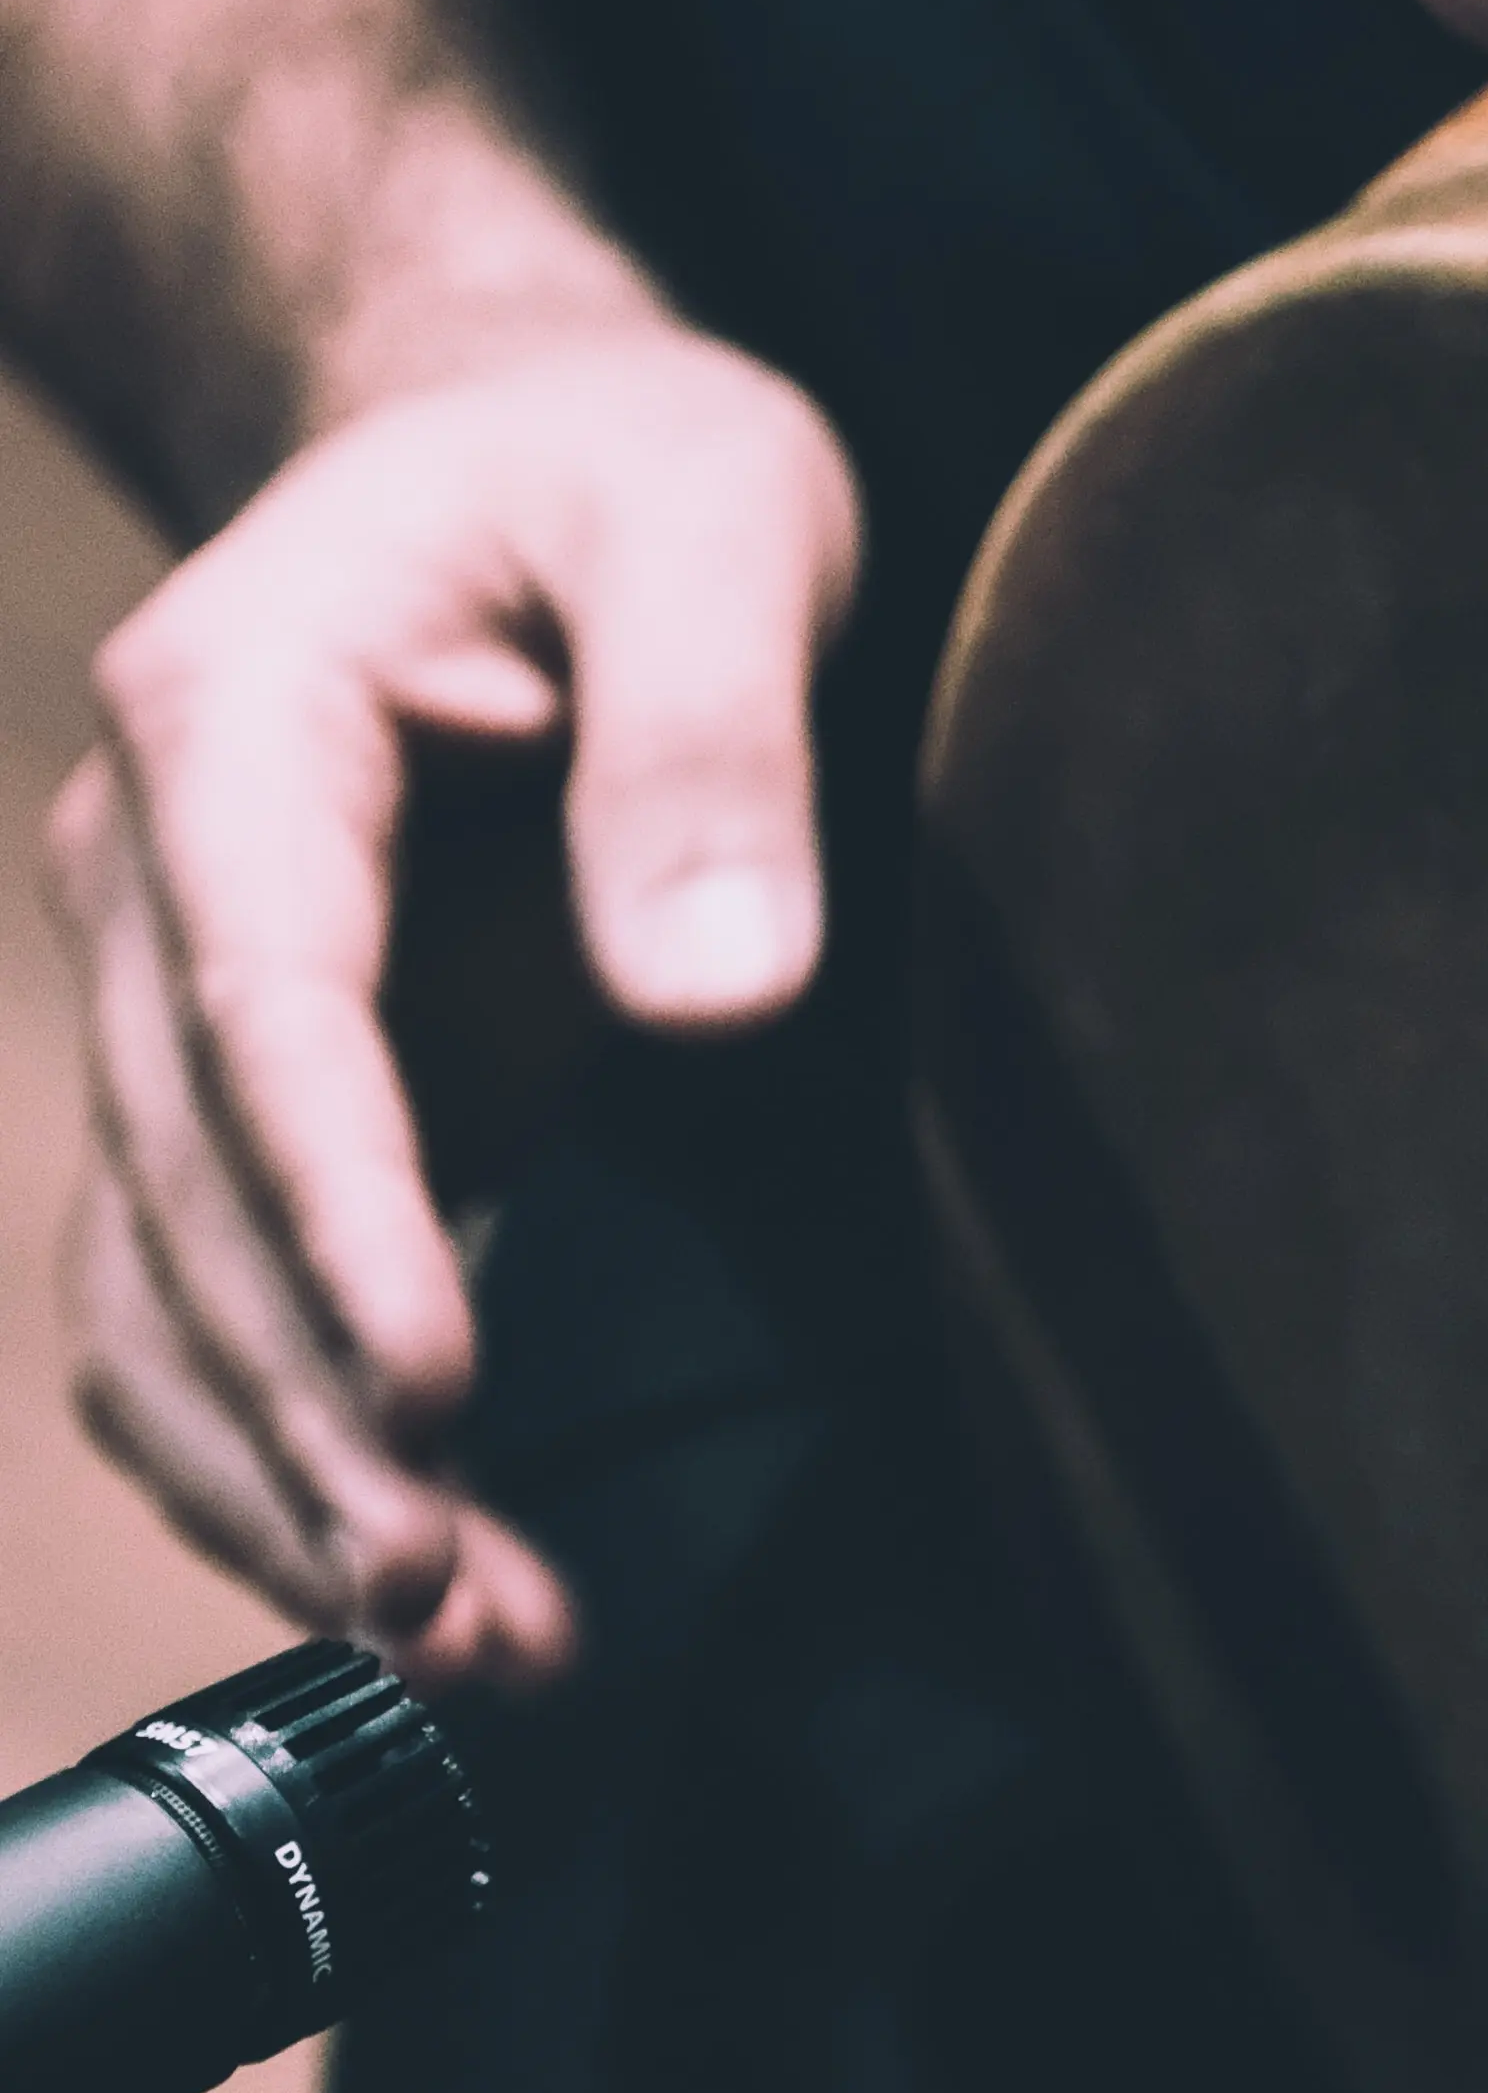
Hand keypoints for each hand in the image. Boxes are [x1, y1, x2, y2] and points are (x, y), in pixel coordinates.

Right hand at [45, 321, 860, 1686]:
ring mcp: (190, 995)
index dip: (333, 1213)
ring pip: (171, 1288)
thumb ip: (711, 733)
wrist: (529, 440)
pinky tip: (454, 1584)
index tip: (433, 1390)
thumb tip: (722, 990)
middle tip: (458, 1608)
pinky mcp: (267, 1095)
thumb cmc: (630, 460)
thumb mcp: (722, 515)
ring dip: (294, 1481)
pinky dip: (308, 1453)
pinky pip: (232, 1300)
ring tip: (478, 1652)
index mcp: (235, 714)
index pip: (259, 1007)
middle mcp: (161, 874)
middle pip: (191, 1188)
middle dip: (310, 1412)